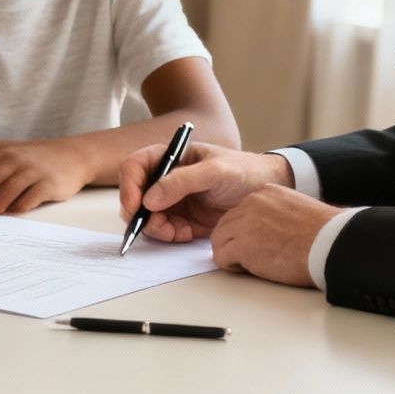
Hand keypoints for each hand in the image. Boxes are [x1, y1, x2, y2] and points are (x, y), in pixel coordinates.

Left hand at [0, 143, 92, 213]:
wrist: (72, 157)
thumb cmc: (35, 164)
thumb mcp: (14, 162)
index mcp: (5, 155)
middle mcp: (18, 160)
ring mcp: (35, 171)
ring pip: (12, 186)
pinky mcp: (50, 183)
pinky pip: (33, 195)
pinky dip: (22, 205)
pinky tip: (14, 213)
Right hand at [117, 141, 291, 241]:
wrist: (266, 190)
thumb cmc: (243, 170)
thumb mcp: (214, 171)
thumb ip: (181, 181)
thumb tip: (149, 199)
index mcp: (170, 157)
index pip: (135, 166)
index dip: (128, 185)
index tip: (134, 206)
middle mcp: (166, 178)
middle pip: (136, 195)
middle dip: (141, 214)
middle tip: (157, 227)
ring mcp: (173, 199)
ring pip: (148, 217)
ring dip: (157, 228)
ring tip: (178, 232)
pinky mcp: (183, 219)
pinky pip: (164, 230)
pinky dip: (170, 236)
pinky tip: (187, 235)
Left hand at [210, 184, 337, 287]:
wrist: (331, 244)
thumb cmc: (322, 234)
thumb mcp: (294, 209)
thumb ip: (274, 212)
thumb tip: (263, 230)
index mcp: (264, 193)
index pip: (238, 211)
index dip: (243, 231)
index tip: (254, 243)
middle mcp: (251, 203)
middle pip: (224, 225)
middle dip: (233, 242)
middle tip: (248, 257)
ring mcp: (245, 224)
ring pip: (218, 241)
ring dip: (230, 254)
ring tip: (250, 264)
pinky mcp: (243, 246)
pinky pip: (221, 258)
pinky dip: (231, 266)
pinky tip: (249, 269)